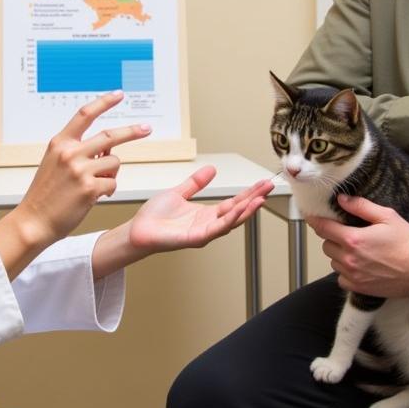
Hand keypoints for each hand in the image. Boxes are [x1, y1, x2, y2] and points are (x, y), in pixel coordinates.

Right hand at [15, 91, 149, 250]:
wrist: (33, 221)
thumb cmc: (45, 194)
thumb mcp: (56, 163)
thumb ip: (79, 151)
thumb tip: (109, 149)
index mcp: (60, 143)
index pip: (85, 114)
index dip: (104, 102)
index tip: (119, 95)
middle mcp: (70, 152)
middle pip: (110, 136)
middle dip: (132, 131)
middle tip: (146, 128)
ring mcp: (80, 170)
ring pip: (114, 163)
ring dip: (111, 174)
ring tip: (95, 186)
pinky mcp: (89, 188)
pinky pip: (112, 184)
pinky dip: (108, 191)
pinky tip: (93, 197)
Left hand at [91, 166, 272, 276]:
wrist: (138, 229)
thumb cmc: (155, 216)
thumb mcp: (179, 192)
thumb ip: (195, 183)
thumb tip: (212, 169)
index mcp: (206, 214)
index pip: (233, 202)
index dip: (248, 194)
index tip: (262, 184)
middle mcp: (209, 224)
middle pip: (237, 211)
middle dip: (254, 199)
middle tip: (269, 187)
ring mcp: (204, 233)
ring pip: (231, 221)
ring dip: (246, 210)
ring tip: (260, 199)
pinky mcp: (195, 238)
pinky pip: (215, 228)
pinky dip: (228, 219)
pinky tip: (238, 209)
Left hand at [309, 194, 408, 297]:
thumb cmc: (408, 243)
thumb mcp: (387, 217)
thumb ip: (361, 206)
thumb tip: (341, 199)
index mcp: (353, 239)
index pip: (323, 228)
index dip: (315, 221)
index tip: (311, 218)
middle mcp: (349, 258)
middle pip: (326, 245)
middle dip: (333, 238)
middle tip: (349, 234)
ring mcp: (353, 275)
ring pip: (333, 262)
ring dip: (339, 255)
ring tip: (357, 250)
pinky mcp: (359, 288)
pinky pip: (341, 278)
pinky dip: (345, 272)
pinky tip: (359, 266)